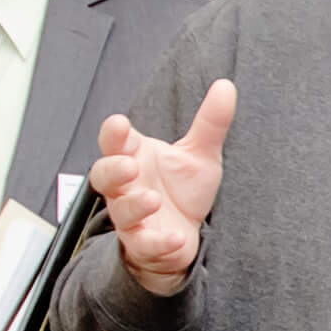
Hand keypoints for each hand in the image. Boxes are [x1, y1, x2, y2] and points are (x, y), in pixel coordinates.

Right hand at [91, 79, 234, 296]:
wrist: (186, 234)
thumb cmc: (182, 190)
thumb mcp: (200, 154)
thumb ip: (210, 123)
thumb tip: (226, 85)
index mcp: (135, 158)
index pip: (114, 143)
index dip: (113, 134)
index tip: (120, 124)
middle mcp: (127, 187)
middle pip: (104, 176)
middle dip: (112, 169)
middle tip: (129, 165)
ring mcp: (133, 217)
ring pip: (120, 212)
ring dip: (134, 205)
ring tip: (152, 199)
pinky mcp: (145, 244)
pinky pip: (145, 245)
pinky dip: (158, 242)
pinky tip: (176, 238)